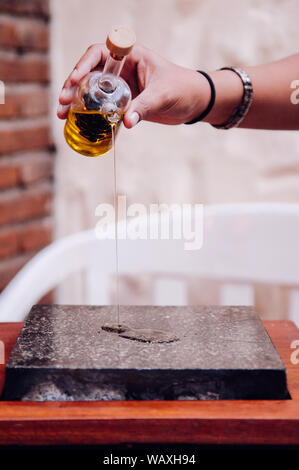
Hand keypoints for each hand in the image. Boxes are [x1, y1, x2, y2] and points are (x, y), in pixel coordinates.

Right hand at [57, 43, 210, 127]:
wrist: (194, 102)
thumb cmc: (183, 89)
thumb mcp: (163, 95)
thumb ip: (144, 107)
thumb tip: (126, 123)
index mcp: (130, 56)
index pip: (100, 53)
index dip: (84, 65)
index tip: (75, 79)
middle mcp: (121, 69)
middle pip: (89, 73)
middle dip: (72, 87)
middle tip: (62, 102)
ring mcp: (120, 87)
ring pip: (91, 90)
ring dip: (76, 102)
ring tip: (62, 115)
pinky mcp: (122, 103)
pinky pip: (101, 107)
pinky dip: (89, 114)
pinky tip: (76, 123)